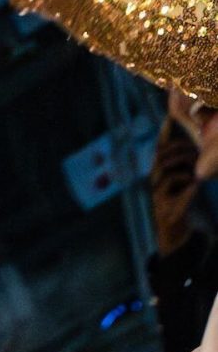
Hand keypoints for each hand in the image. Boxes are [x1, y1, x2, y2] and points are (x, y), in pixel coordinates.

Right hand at [153, 114, 201, 252]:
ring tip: (196, 172)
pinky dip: (187, 182)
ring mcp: (158, 195)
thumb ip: (186, 164)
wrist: (176, 233)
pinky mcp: (165, 207)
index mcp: (160, 173)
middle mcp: (155, 182)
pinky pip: (174, 185)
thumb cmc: (181, 204)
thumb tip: (197, 148)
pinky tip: (195, 185)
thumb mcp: (184, 180)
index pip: (160, 149)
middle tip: (196, 154)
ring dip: (184, 166)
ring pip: (166, 169)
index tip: (168, 117)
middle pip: (162, 156)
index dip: (163, 133)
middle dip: (180, 151)